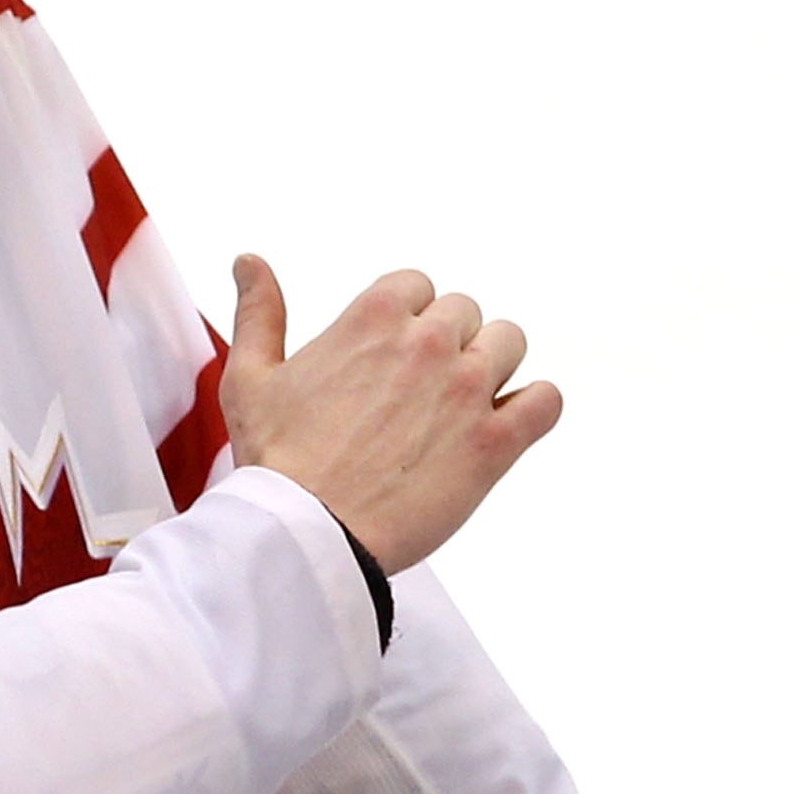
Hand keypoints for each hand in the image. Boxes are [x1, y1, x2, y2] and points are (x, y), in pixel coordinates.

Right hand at [222, 256, 561, 573]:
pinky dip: (532, 406)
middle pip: (465, 311)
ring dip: (490, 365)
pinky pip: (545, 400)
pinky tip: (503, 424)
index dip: (405, 316)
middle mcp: (428, 343)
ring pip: (510, 343)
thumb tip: (249, 262)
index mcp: (373, 318)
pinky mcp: (496, 442)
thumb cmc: (275, 458)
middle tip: (418, 387)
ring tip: (459, 404)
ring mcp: (467, 391)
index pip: (416, 284)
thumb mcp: (250, 376)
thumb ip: (258, 312)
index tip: (391, 350)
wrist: (308, 531)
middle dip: (446, 340)